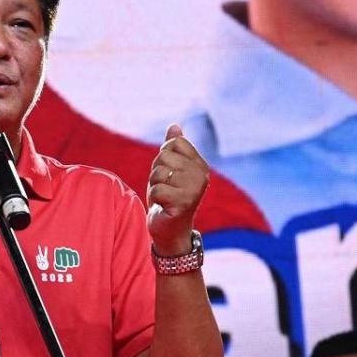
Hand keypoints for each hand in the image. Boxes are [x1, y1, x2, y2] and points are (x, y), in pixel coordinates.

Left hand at [146, 124, 208, 254]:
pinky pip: (156, 189)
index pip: (175, 143)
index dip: (164, 157)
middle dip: (157, 172)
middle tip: (165, 188)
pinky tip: (163, 206)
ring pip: (158, 172)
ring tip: (164, 197)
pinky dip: (154, 198)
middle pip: (164, 156)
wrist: (170, 230)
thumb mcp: (169, 170)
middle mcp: (201, 175)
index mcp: (201, 165)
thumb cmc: (168, 198)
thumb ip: (173, 148)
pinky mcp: (184, 203)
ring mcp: (194, 189)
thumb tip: (174, 126)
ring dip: (154, 186)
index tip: (169, 174)